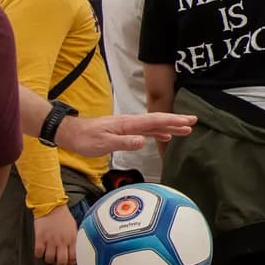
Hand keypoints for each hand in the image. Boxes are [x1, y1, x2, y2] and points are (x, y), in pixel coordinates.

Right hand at [33, 206, 79, 264]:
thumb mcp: (73, 228)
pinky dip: (39, 254)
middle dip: (60, 264)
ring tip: (49, 254)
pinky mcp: (39, 238)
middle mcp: (61, 241)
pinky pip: (38, 253)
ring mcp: (50, 240)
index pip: (73, 258)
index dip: (70, 263)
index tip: (67, 261)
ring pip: (49, 259)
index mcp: (72, 239)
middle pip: (61, 262)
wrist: (51, 206)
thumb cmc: (63, 217)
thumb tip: (75, 252)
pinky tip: (41, 250)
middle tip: (57, 261)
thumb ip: (74, 240)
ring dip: (49, 259)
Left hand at [56, 111, 196, 157]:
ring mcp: (128, 126)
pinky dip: (158, 132)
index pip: (155, 121)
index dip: (173, 121)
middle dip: (176, 121)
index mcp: (128, 124)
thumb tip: (143, 141)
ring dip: (170, 127)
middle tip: (193, 122)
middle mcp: (131, 122)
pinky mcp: (125, 131)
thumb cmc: (86, 139)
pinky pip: (146, 130)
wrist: (71, 133)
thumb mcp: (103, 143)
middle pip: (158, 120)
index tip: (188, 121)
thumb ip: (124, 142)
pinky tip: (164, 136)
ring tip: (185, 129)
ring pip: (154, 125)